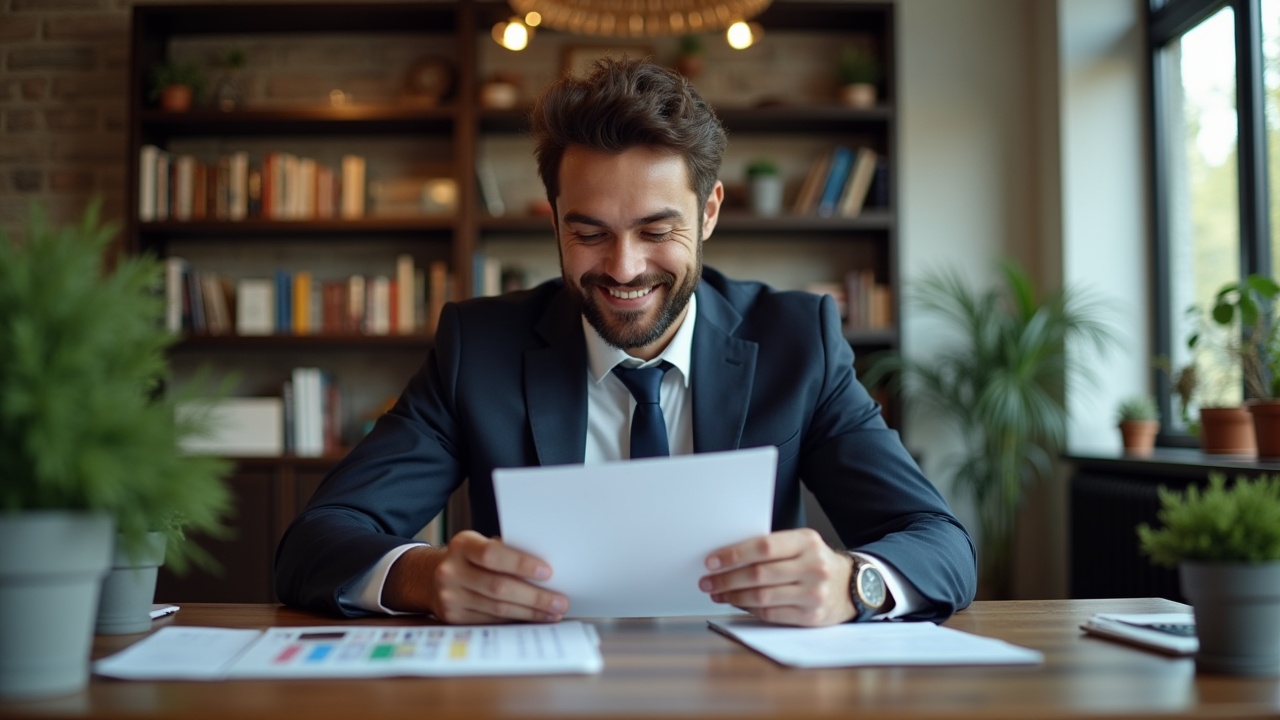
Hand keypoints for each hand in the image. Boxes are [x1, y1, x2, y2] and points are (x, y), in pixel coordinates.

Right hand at [382, 530, 567, 623]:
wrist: (430, 577)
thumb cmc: (468, 558)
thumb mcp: (480, 545)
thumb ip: (505, 552)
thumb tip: (545, 569)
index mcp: (461, 545)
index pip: (492, 554)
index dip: (521, 563)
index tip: (548, 572)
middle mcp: (451, 571)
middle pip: (498, 587)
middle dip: (534, 597)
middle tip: (560, 601)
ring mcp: (449, 597)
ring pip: (497, 609)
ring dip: (530, 613)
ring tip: (553, 613)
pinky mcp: (452, 618)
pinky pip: (490, 622)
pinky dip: (515, 622)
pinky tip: (532, 620)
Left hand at [699, 528, 854, 626]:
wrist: (852, 585)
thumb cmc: (815, 562)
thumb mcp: (801, 545)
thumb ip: (771, 547)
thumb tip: (726, 558)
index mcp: (807, 541)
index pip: (764, 546)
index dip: (734, 554)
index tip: (712, 561)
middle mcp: (813, 567)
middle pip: (759, 574)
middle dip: (726, 579)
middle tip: (707, 581)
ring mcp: (813, 593)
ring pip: (762, 596)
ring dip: (733, 596)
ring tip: (717, 593)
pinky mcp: (811, 616)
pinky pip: (771, 613)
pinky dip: (749, 609)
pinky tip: (737, 603)